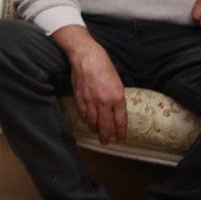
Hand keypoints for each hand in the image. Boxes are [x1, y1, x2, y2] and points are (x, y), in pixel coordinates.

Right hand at [53, 26, 126, 143]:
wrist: (86, 57)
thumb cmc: (105, 66)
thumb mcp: (117, 82)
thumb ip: (117, 98)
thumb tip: (115, 110)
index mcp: (116, 97)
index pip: (120, 120)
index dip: (121, 132)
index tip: (121, 138)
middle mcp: (103, 102)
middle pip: (105, 125)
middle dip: (106, 136)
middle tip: (106, 142)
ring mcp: (90, 101)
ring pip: (92, 121)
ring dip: (94, 129)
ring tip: (96, 133)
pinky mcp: (79, 97)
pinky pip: (82, 113)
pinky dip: (85, 119)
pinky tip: (87, 121)